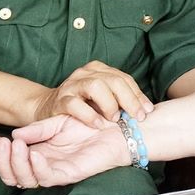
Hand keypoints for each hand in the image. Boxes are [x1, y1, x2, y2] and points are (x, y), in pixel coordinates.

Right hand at [0, 114, 129, 187]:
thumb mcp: (57, 121)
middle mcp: (44, 166)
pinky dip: (37, 167)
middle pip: (13, 175)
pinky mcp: (69, 175)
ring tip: (16, 146)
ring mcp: (56, 172)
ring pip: (27, 180)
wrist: (115, 127)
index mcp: (39, 153)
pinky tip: (34, 153)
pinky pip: (48, 177)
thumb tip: (14, 135)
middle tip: (0, 143)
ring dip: (16, 163)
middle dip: (2, 160)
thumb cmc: (89, 124)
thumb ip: (37, 130)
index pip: (11, 161)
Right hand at [34, 60, 153, 125]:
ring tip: (115, 119)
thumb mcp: (101, 98)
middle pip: (113, 80)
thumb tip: (145, 110)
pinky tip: (97, 125)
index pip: (123, 78)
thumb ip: (119, 99)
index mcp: (98, 70)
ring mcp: (71, 85)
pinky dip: (88, 115)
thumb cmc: (80, 105)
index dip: (138, 94)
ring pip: (95, 86)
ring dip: (109, 103)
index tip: (148, 111)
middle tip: (137, 117)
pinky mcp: (59, 100)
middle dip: (129, 99)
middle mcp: (85, 74)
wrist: (46, 108)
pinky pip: (75, 104)